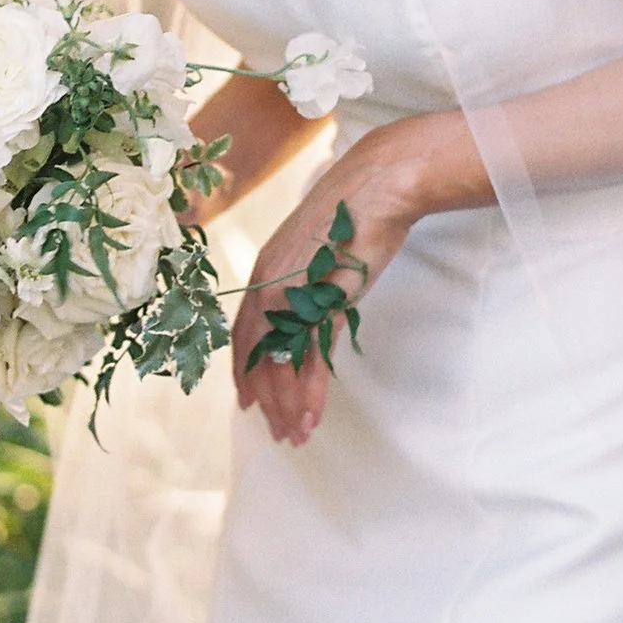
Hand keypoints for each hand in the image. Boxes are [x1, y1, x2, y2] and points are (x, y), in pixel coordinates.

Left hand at [231, 126, 428, 447]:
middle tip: (276, 432)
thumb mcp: (318, 252)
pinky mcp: (325, 302)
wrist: (377, 185)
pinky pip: (312, 361)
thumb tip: (308, 301)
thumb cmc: (352, 212)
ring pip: (283, 365)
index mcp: (265, 271)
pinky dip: (311, 394)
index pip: (246, 334)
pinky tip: (311, 419)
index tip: (247, 401)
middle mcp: (270, 286)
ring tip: (295, 437)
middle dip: (266, 400)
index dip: (244, 371)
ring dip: (288, 406)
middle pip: (259, 357)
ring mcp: (296, 295)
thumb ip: (305, 279)